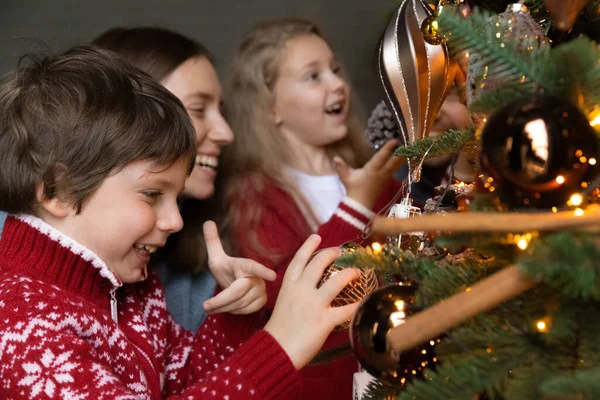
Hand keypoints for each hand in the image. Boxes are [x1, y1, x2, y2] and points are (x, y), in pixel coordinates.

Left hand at [203, 221, 276, 314]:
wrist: (236, 285)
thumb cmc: (227, 271)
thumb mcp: (217, 258)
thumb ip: (212, 242)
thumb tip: (207, 221)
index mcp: (244, 265)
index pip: (254, 267)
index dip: (263, 271)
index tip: (272, 276)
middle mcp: (256, 277)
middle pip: (237, 292)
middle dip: (220, 301)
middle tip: (206, 306)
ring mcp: (261, 290)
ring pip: (239, 305)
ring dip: (224, 307)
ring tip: (217, 303)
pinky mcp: (262, 301)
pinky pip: (244, 311)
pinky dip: (232, 311)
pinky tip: (230, 305)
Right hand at [264, 235, 360, 369]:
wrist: (276, 350)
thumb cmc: (278, 331)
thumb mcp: (283, 304)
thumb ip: (295, 294)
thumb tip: (309, 290)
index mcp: (288, 286)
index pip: (299, 260)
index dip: (308, 247)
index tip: (316, 237)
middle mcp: (301, 290)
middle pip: (318, 264)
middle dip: (332, 254)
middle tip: (340, 251)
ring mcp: (313, 304)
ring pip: (336, 281)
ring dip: (349, 274)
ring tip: (357, 271)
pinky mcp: (323, 320)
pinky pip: (346, 309)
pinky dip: (357, 304)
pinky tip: (364, 301)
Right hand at [334, 139, 404, 208]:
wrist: (360, 205)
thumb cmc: (353, 190)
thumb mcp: (346, 178)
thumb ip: (341, 167)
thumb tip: (335, 158)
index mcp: (371, 170)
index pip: (381, 158)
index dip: (388, 149)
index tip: (394, 140)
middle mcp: (381, 173)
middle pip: (394, 161)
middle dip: (401, 152)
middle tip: (410, 143)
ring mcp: (386, 177)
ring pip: (396, 166)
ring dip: (403, 157)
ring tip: (411, 149)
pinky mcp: (387, 181)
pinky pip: (395, 170)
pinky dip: (400, 164)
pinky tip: (404, 158)